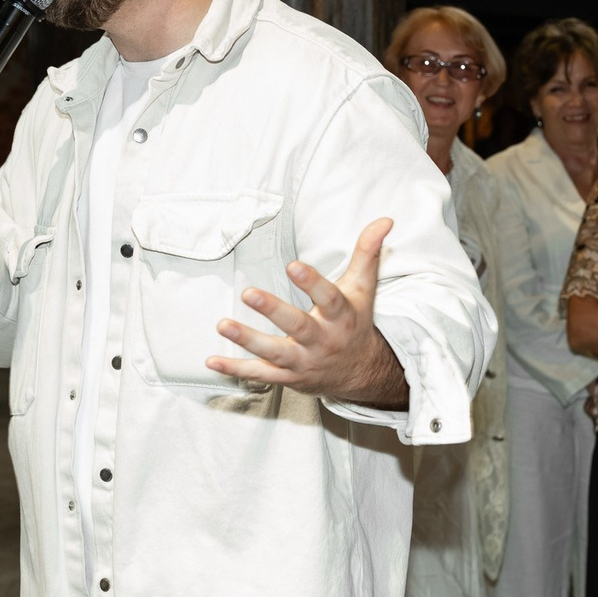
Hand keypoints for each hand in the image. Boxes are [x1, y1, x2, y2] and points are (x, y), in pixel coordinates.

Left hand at [207, 219, 402, 402]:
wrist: (361, 372)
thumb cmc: (355, 322)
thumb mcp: (364, 288)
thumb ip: (368, 252)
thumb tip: (384, 220)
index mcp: (342, 317)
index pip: (329, 298)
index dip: (312, 283)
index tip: (293, 265)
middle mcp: (323, 340)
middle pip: (299, 326)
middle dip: (274, 311)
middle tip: (249, 293)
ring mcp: (304, 361)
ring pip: (275, 353)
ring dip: (248, 341)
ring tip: (223, 325)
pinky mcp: (288, 376)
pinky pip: (261, 374)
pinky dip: (236, 369)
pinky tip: (213, 361)